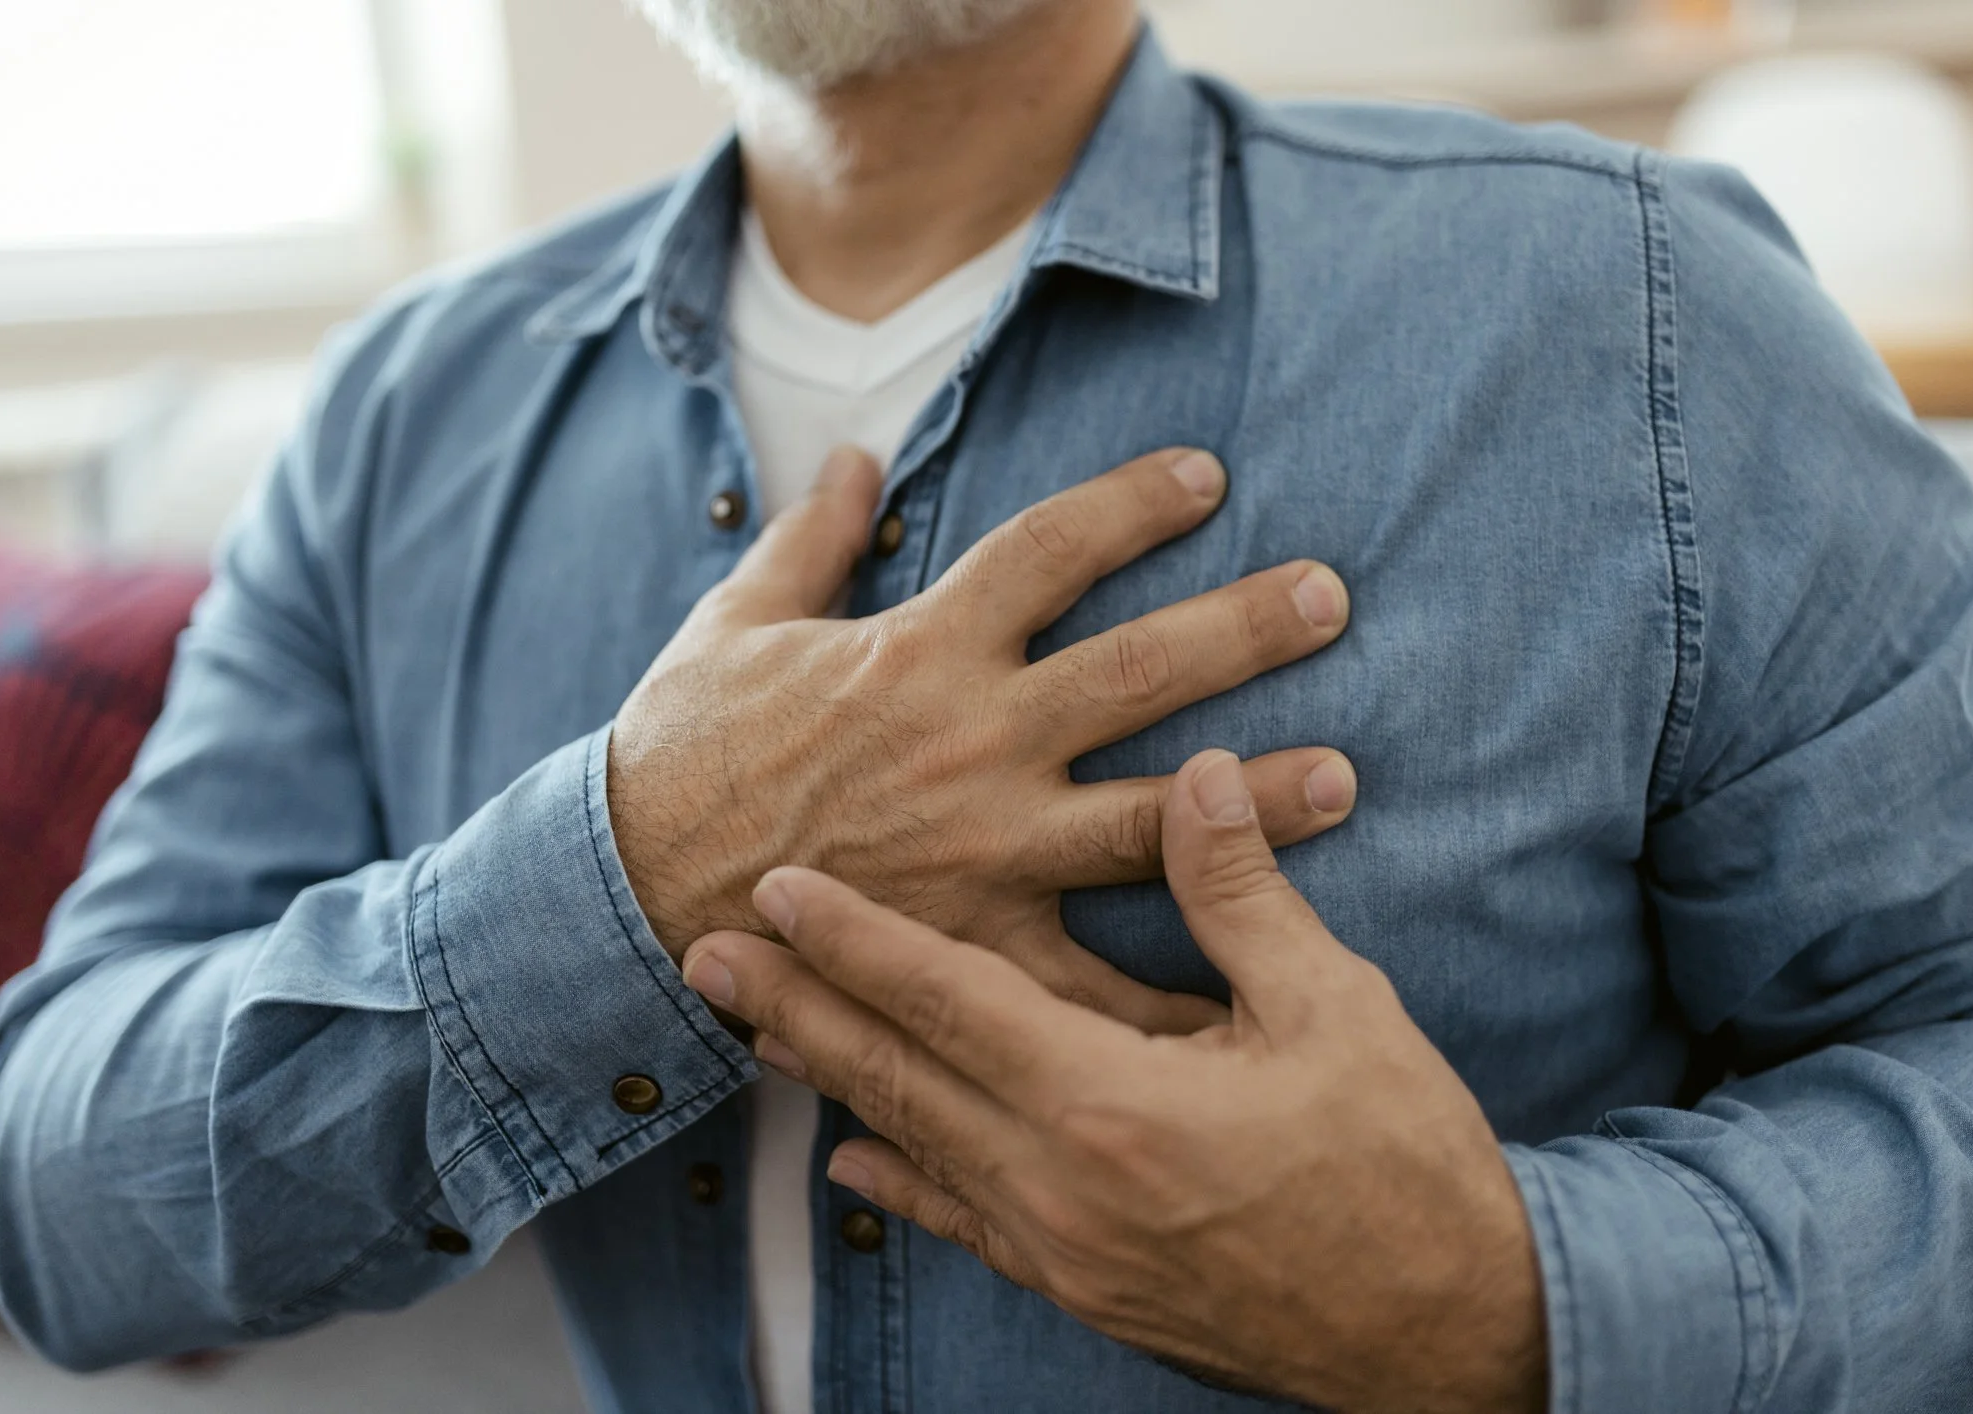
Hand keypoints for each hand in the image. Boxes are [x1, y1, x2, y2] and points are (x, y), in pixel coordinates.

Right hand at [610, 446, 1355, 1032]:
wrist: (629, 887)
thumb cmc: (680, 749)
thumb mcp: (736, 621)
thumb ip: (810, 536)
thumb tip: (855, 456)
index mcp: (920, 647)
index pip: (1049, 548)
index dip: (1133, 503)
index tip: (1207, 476)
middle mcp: (971, 738)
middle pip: (1135, 670)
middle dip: (1240, 630)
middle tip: (1331, 600)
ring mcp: (983, 844)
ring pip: (1144, 814)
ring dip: (1249, 801)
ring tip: (1343, 782)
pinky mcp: (973, 938)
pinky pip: (1085, 975)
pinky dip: (1161, 996)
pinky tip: (1239, 1002)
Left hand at [679, 750, 1547, 1413]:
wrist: (1448, 1335)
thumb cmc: (1403, 1166)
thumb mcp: (1336, 1011)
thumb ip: (1242, 894)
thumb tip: (1196, 775)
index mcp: (1111, 1105)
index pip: (948, 1000)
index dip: (856, 939)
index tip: (780, 888)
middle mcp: (1060, 1185)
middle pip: (897, 1077)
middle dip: (796, 1008)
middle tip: (702, 954)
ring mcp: (1064, 1250)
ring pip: (914, 1148)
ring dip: (828, 1081)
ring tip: (753, 1032)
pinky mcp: (1086, 1289)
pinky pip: (964, 1226)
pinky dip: (901, 1184)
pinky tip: (855, 1160)